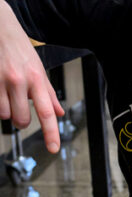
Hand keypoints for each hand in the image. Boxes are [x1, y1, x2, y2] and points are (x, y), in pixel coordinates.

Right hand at [0, 2, 63, 151]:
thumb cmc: (19, 49)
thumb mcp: (39, 69)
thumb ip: (49, 94)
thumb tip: (59, 113)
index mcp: (36, 79)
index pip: (46, 112)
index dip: (51, 133)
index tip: (54, 148)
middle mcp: (19, 81)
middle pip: (20, 120)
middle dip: (21, 121)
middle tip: (20, 108)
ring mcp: (0, 80)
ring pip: (4, 114)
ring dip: (7, 111)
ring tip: (8, 95)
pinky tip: (0, 92)